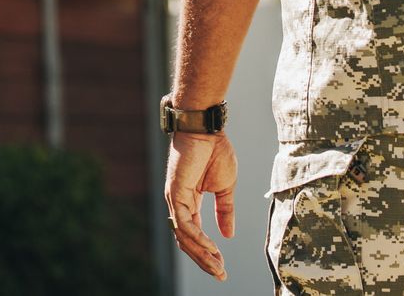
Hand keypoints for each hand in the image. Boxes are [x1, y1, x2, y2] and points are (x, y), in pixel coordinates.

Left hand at [165, 131, 237, 280]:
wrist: (207, 129)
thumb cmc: (215, 151)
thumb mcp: (225, 187)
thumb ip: (225, 210)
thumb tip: (228, 235)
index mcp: (189, 202)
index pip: (194, 235)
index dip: (207, 253)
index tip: (222, 267)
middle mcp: (179, 204)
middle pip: (187, 242)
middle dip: (204, 260)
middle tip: (220, 274)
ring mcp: (175, 200)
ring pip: (184, 237)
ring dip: (201, 254)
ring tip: (217, 265)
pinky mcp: (175, 193)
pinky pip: (184, 223)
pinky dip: (197, 237)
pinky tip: (210, 248)